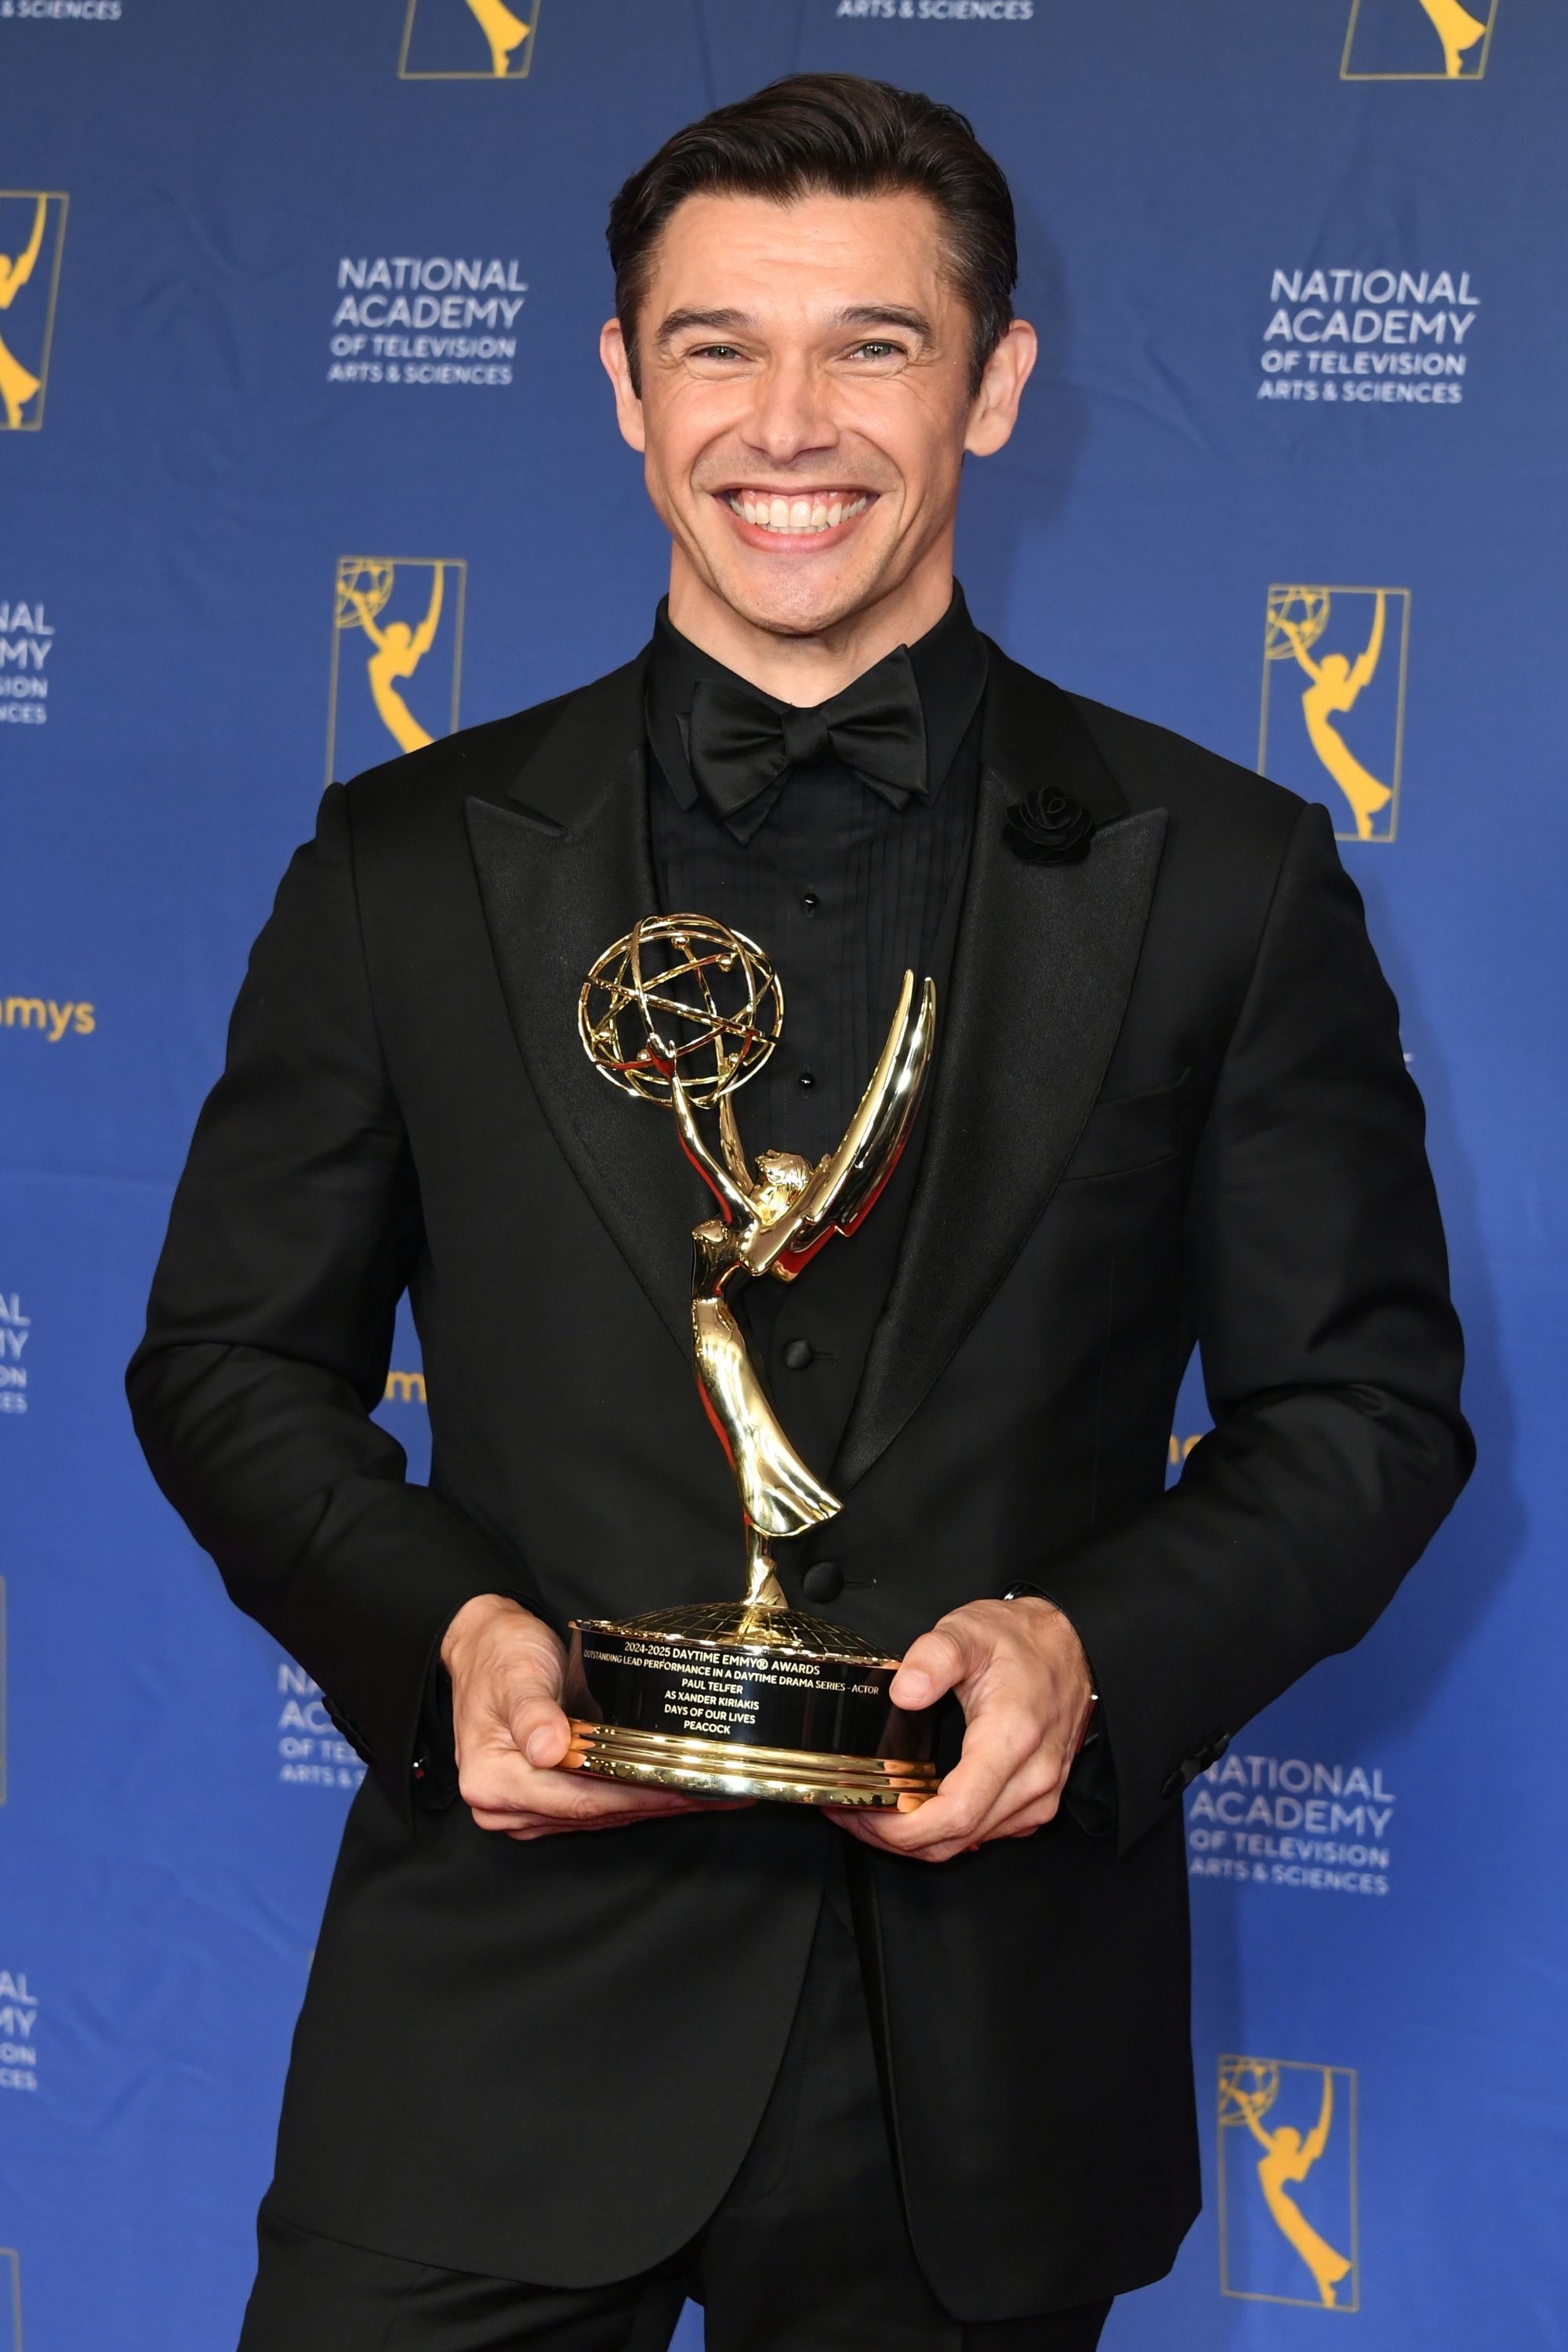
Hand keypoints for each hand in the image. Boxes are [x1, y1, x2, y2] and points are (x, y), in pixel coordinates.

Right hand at [441, 1595, 749, 1841]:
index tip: (683, 1785)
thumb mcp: (515, 1675)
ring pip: (598, 1815)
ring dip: (652, 1804)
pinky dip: (633, 1797)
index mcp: (492, 1781)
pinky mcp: (542, 1800)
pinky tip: (672, 1788)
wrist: (483, 1647)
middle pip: (592, 1813)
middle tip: (717, 1792)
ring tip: (709, 1792)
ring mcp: (524, 1808)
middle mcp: (504, 1806)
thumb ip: (532, 1712)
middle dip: (656, 1802)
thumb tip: (550, 1749)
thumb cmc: (500, 1656)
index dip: (633, 1793)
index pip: (576, 1798)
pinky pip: (593, 1805)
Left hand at [827, 1596, 1093, 1863]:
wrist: (1070, 1645)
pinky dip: (946, 1833)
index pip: (955, 1813)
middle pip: (956, 1838)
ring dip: (918, 1838)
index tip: (865, 1814)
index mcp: (1011, 1739)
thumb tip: (904, 1692)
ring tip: (875, 1811)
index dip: (903, 1827)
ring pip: (968, 1843)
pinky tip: (916, 1810)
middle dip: (896, 1837)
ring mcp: (1038, 1794)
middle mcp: (1032, 1777)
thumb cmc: (1022, 1641)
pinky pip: (986, 1834)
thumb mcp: (969, 1631)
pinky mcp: (1037, 1801)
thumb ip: (933, 1656)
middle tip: (852, 1814)